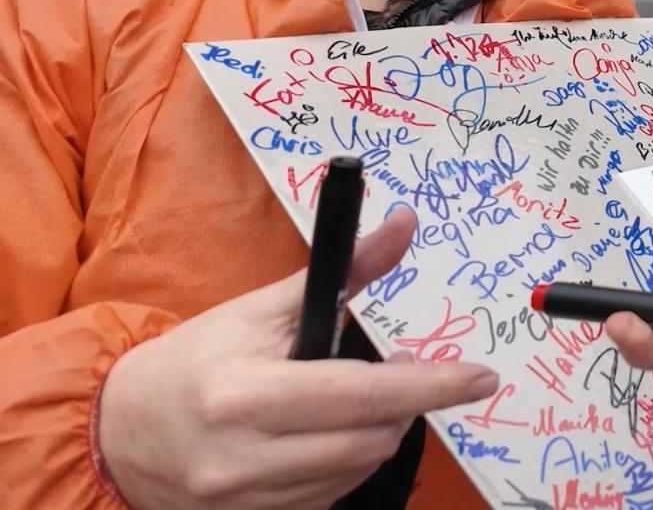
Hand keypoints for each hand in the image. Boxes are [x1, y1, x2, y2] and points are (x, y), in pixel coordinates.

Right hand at [98, 208, 500, 508]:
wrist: (119, 430)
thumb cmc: (196, 360)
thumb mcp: (262, 308)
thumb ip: (343, 270)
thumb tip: (403, 224)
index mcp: (243, 396)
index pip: (361, 395)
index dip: (430, 386)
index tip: (480, 377)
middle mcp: (243, 458)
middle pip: (370, 438)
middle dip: (405, 403)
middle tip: (406, 371)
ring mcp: (246, 500)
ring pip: (357, 469)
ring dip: (378, 431)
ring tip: (356, 399)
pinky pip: (331, 495)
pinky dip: (347, 461)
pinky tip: (328, 434)